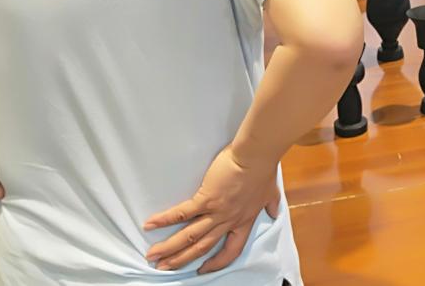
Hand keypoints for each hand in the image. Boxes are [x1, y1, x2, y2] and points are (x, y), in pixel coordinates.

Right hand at [144, 145, 280, 273]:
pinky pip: (183, 213)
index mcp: (244, 221)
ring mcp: (217, 211)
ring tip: (153, 255)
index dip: (217, 262)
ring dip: (170, 248)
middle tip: (164, 267)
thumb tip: (274, 211)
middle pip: (203, 247)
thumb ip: (271, 204)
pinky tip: (150, 224)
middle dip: (182, 260)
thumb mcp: (271, 192)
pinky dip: (165, 219)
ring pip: (190, 236)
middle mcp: (229, 221)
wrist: (257, 154)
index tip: (204, 269)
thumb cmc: (264, 169)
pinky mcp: (206, 198)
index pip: (231, 250)